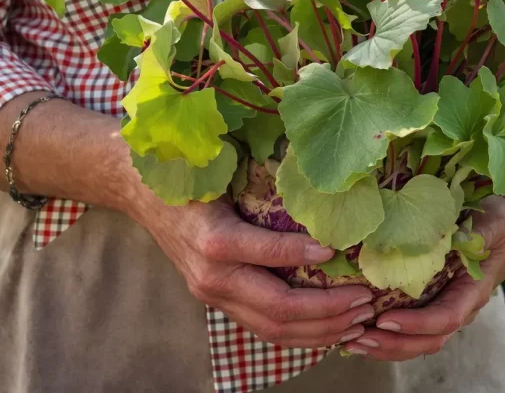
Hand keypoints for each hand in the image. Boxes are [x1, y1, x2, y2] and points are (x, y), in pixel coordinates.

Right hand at [127, 194, 375, 347]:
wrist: (140, 191)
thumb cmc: (190, 172)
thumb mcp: (221, 170)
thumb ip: (262, 181)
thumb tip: (320, 182)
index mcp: (213, 239)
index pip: (267, 255)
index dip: (304, 256)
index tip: (337, 250)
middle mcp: (211, 276)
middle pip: (277, 309)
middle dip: (327, 310)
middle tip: (365, 300)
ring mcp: (212, 294)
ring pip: (272, 329)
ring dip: (320, 330)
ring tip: (357, 321)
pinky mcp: (216, 301)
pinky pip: (262, 327)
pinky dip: (299, 333)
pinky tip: (329, 327)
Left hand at [342, 194, 504, 359]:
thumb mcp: (493, 224)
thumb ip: (475, 234)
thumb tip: (447, 236)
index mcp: (474, 292)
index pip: (445, 319)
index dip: (416, 325)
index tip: (385, 320)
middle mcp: (460, 304)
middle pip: (428, 339)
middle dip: (393, 344)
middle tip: (358, 339)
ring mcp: (447, 302)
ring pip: (418, 338)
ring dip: (387, 343)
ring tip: (354, 341)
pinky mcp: (435, 295)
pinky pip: (413, 322)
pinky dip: (389, 330)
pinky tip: (363, 326)